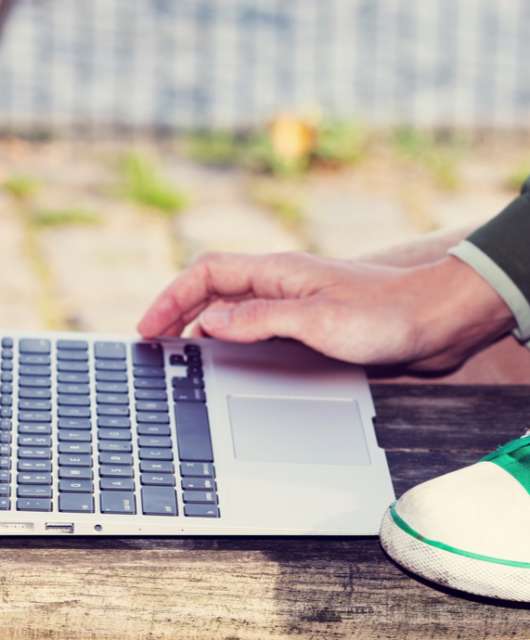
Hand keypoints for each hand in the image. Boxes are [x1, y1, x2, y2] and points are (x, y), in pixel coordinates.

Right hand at [137, 251, 515, 370]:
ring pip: (234, 311)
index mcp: (278, 273)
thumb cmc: (386, 316)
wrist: (435, 322)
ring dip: (203, 327)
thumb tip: (210, 322)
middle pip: (213, 290)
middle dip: (178, 312)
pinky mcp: (309, 326)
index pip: (207, 273)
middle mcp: (281, 285)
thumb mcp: (317, 321)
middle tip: (155, 342)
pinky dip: (233, 342)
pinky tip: (229, 362)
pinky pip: (258, 329)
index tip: (149, 328)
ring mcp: (294, 305)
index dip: (172, 297)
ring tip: (181, 355)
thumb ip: (261, 319)